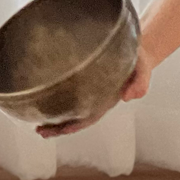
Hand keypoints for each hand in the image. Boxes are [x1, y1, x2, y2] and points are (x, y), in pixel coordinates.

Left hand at [35, 49, 153, 138]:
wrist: (136, 48)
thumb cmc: (138, 60)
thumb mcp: (143, 69)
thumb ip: (140, 83)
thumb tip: (128, 97)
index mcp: (107, 100)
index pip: (89, 118)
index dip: (75, 126)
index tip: (61, 131)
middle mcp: (95, 99)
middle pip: (74, 118)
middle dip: (57, 127)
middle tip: (40, 131)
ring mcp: (88, 91)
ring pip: (68, 109)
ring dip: (53, 118)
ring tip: (36, 124)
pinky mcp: (82, 79)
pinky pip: (66, 93)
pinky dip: (53, 98)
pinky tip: (41, 99)